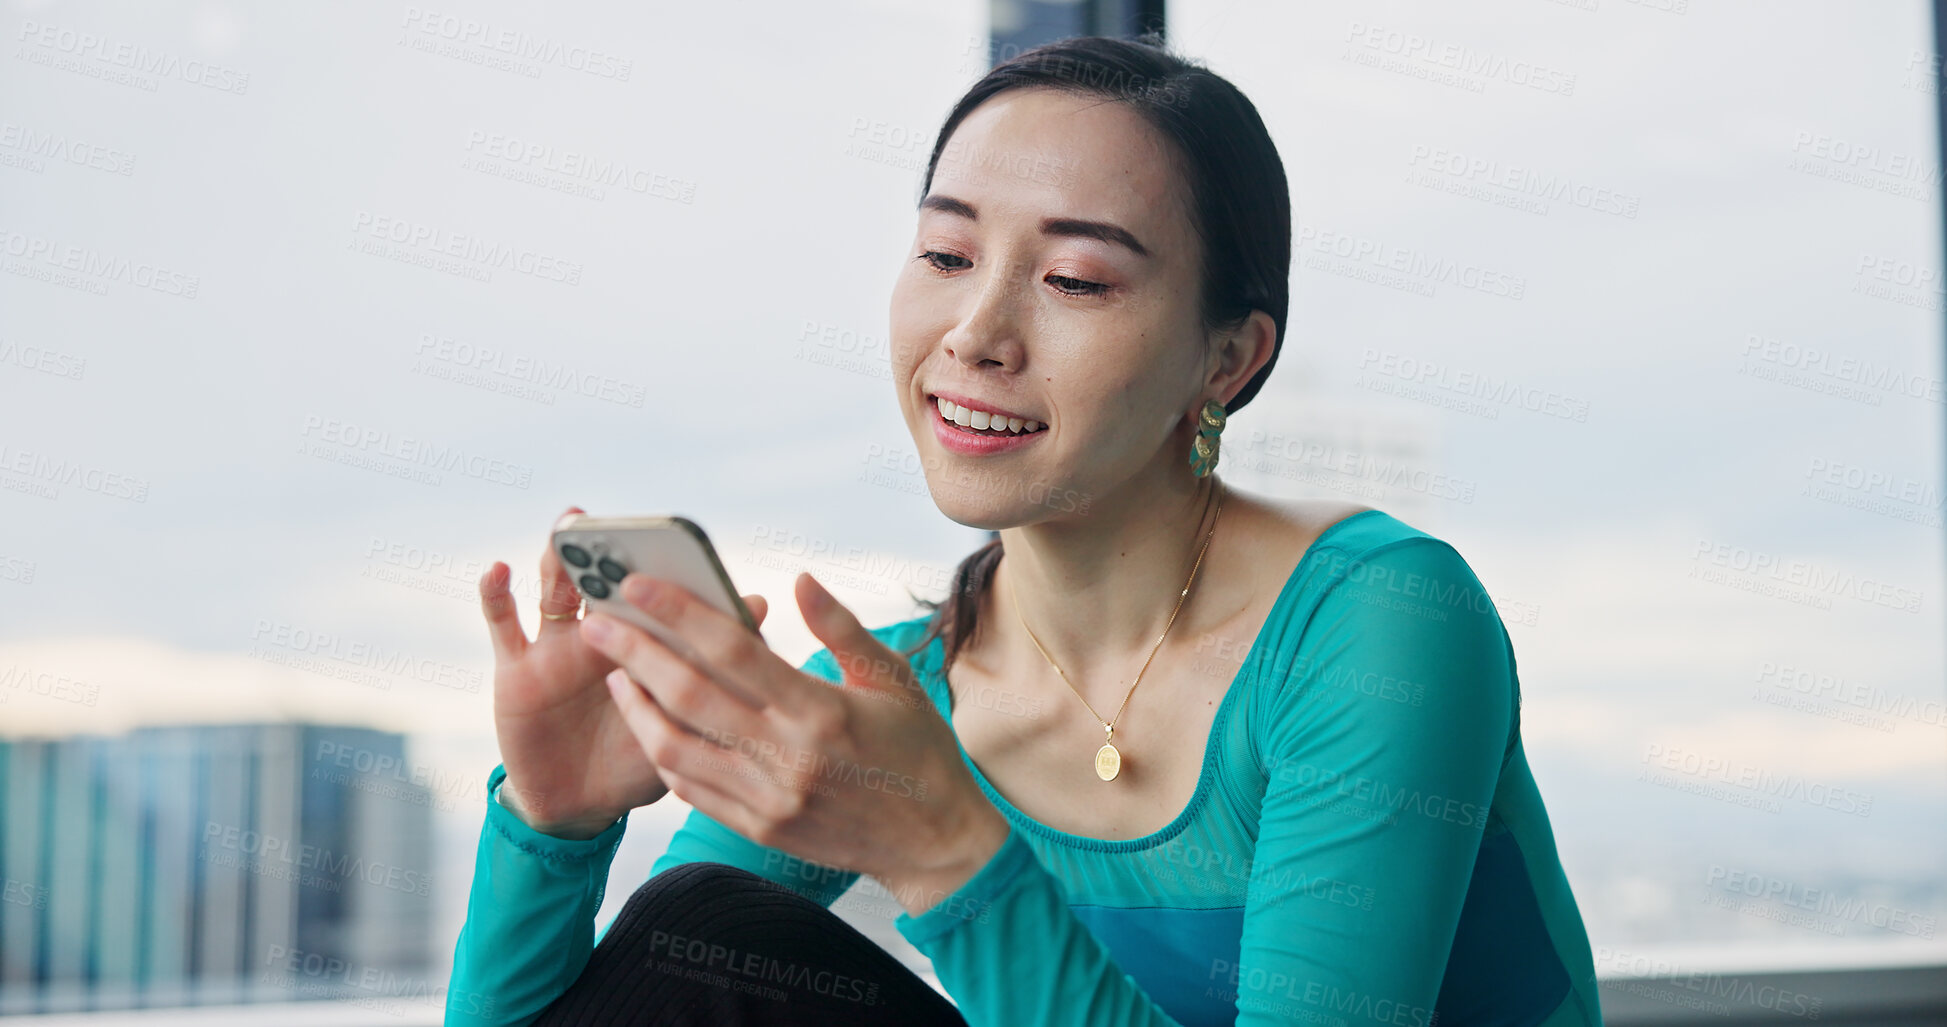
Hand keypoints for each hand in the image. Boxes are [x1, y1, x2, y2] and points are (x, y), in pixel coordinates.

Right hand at [479, 506, 772, 839]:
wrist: (582, 806)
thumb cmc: (642, 761)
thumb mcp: (684, 727)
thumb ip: (718, 678)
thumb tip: (763, 614)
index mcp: (648, 645)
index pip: (662, 600)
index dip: (675, 576)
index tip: (690, 550)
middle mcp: (604, 635)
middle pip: (609, 583)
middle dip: (616, 551)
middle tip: (625, 524)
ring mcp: (558, 647)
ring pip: (557, 589)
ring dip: (561, 555)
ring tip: (571, 525)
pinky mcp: (516, 669)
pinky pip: (502, 624)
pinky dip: (495, 594)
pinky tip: (499, 569)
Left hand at [580, 569, 1010, 913]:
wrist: (933, 842)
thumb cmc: (917, 751)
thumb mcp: (892, 679)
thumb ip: (840, 627)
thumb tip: (799, 579)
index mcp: (821, 712)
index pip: (734, 653)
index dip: (680, 614)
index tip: (640, 585)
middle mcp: (788, 758)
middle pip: (690, 697)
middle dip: (636, 654)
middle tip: (598, 622)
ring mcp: (768, 800)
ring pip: (677, 748)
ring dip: (637, 707)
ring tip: (615, 672)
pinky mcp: (758, 828)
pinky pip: (692, 789)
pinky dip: (664, 752)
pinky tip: (650, 722)